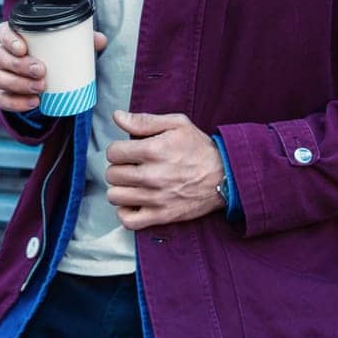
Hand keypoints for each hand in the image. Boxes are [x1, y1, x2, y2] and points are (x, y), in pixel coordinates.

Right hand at [0, 20, 107, 112]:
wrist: (48, 81)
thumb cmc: (55, 56)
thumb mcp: (68, 46)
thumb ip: (83, 40)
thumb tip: (101, 40)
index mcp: (14, 38)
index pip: (2, 32)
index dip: (9, 39)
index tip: (23, 47)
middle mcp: (3, 55)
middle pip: (1, 57)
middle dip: (19, 64)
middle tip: (41, 70)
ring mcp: (2, 76)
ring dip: (18, 83)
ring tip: (40, 88)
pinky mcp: (5, 95)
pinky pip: (3, 100)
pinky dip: (17, 103)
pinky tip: (34, 103)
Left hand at [105, 111, 223, 229]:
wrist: (225, 177)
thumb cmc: (200, 149)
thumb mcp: (176, 124)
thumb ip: (144, 121)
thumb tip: (118, 117)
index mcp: (153, 151)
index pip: (113, 152)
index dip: (117, 150)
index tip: (127, 152)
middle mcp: (151, 176)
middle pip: (112, 175)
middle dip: (118, 168)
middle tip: (131, 167)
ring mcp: (155, 198)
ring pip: (115, 197)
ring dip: (120, 189)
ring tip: (131, 184)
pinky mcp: (161, 216)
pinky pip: (128, 220)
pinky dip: (125, 212)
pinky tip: (133, 202)